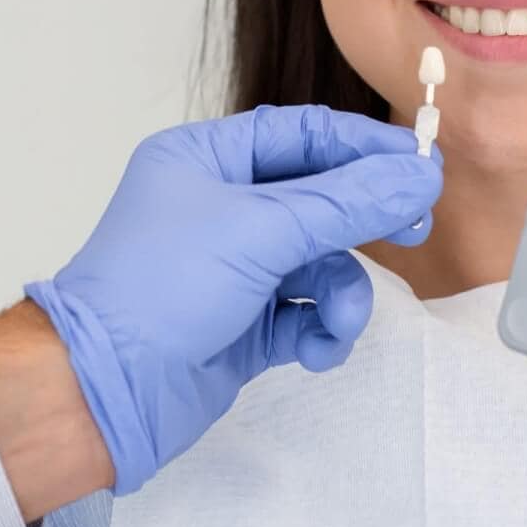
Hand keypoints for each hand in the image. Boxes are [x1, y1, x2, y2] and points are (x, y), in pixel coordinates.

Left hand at [28, 105, 440, 494]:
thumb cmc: (157, 291)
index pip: (301, 136)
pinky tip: (316, 349)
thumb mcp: (261, 230)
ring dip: (341, 292)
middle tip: (415, 230)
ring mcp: (229, 268)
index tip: (423, 166)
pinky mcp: (240, 325)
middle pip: (317, 197)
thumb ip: (348, 203)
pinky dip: (319, 331)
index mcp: (203, 160)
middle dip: (364, 220)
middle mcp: (216, 207)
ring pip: (317, 263)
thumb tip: (420, 176)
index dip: (364, 148)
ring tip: (340, 320)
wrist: (103, 390)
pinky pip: (303, 315)